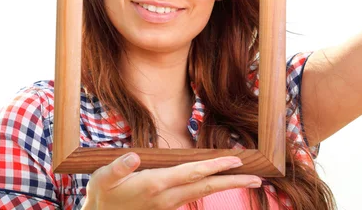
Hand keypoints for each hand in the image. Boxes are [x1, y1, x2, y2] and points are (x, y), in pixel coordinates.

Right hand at [82, 152, 261, 209]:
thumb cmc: (103, 195)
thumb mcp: (103, 179)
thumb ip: (118, 167)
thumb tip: (133, 156)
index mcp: (156, 185)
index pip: (191, 173)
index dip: (214, 166)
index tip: (235, 160)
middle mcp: (168, 196)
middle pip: (207, 187)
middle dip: (234, 182)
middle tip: (258, 178)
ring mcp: (170, 203)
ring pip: (204, 192)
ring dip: (227, 185)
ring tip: (248, 178)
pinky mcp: (169, 205)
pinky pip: (196, 195)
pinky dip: (212, 187)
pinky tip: (222, 181)